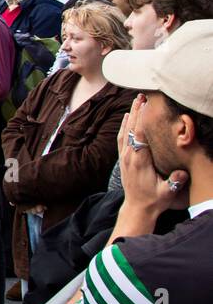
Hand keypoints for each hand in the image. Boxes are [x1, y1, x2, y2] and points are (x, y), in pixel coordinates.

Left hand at [118, 94, 189, 214]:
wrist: (137, 208)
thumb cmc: (154, 200)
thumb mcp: (167, 193)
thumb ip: (174, 182)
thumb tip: (181, 173)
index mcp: (139, 162)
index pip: (139, 136)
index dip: (142, 120)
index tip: (147, 106)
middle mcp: (129, 156)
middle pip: (131, 129)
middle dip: (136, 112)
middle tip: (142, 95)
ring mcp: (124, 157)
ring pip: (125, 131)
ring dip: (130, 115)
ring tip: (136, 100)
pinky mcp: (123, 159)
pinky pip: (121, 138)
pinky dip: (124, 125)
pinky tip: (127, 116)